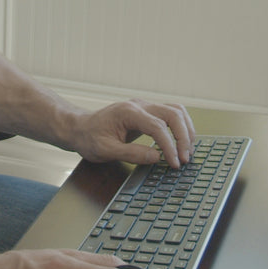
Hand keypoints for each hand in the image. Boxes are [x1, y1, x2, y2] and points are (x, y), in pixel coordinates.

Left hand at [69, 99, 195, 166]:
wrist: (80, 127)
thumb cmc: (89, 138)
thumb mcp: (106, 150)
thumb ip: (132, 153)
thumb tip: (157, 158)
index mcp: (128, 112)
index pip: (158, 127)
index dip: (170, 146)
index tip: (175, 163)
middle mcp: (139, 105)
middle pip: (173, 114)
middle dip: (183, 137)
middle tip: (185, 159)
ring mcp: (144, 106)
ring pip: (176, 110)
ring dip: (186, 129)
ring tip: (187, 151)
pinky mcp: (147, 112)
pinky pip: (170, 114)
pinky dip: (181, 126)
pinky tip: (182, 142)